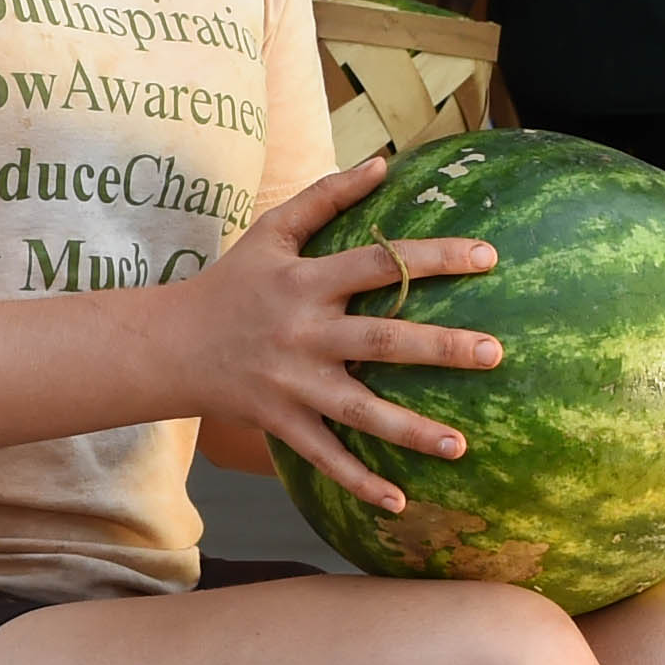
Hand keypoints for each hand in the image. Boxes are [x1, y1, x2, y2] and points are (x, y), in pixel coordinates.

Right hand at [163, 157, 506, 511]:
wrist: (169, 344)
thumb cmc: (231, 283)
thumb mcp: (271, 232)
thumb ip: (325, 196)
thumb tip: (382, 162)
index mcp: (307, 282)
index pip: (380, 263)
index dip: (434, 258)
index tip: (489, 258)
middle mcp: (304, 334)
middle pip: (381, 341)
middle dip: (441, 349)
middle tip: (496, 354)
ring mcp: (292, 383)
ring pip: (359, 411)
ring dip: (411, 430)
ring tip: (462, 444)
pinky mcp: (280, 422)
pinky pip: (324, 458)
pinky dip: (359, 482)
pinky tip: (400, 502)